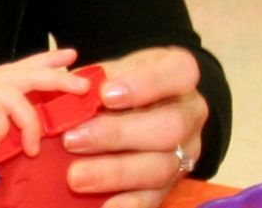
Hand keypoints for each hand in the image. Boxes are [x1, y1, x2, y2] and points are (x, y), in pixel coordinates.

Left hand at [61, 47, 208, 207]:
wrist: (143, 105)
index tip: (105, 94)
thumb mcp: (117, 67)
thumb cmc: (126, 81)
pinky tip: (103, 205)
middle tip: (73, 140)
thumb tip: (70, 89)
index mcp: (180, 73)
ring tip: (75, 176)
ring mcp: (186, 150)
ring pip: (162, 167)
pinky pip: (155, 197)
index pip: (179, 73)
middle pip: (170, 126)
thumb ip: (98, 77)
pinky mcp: (174, 182)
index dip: (145, 85)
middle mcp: (190, 113)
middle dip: (118, 135)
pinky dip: (128, 203)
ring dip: (115, 173)